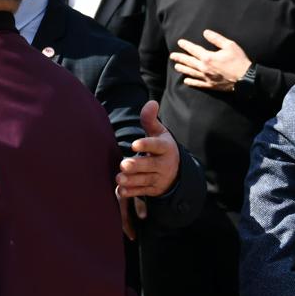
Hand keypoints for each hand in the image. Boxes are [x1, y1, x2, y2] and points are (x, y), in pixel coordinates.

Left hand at [116, 100, 181, 237]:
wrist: (176, 171)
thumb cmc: (161, 147)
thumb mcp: (159, 132)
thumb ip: (150, 119)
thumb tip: (151, 102)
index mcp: (166, 147)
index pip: (157, 145)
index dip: (146, 145)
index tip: (134, 144)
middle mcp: (164, 164)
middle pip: (150, 165)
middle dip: (137, 166)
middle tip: (124, 164)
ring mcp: (159, 178)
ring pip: (145, 180)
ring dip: (132, 180)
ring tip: (119, 178)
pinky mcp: (153, 189)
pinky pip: (142, 192)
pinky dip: (132, 192)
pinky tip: (120, 191)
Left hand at [170, 29, 251, 91]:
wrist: (245, 79)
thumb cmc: (239, 61)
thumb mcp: (229, 45)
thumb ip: (216, 39)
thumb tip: (205, 32)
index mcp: (208, 58)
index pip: (194, 50)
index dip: (186, 45)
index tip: (180, 42)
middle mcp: (204, 68)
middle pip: (189, 62)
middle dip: (180, 58)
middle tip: (172, 56)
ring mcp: (207, 77)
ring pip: (191, 73)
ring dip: (183, 69)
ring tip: (176, 67)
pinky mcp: (210, 85)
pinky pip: (198, 83)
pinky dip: (191, 82)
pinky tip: (186, 81)